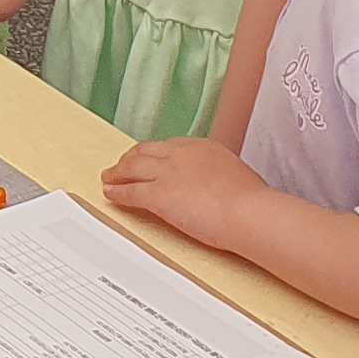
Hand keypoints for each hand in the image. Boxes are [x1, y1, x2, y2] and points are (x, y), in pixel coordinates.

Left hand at [103, 133, 266, 250]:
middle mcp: (180, 154)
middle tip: (122, 165)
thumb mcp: (236, 175)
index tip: (149, 158)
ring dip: (117, 173)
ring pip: (132, 168)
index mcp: (202, 147)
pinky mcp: (157, 195)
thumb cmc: (250, 200)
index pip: (169, 146)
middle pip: (145, 151)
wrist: (246, 211)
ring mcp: (166, 173)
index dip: (154, 153)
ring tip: (108, 178)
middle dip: (131, 158)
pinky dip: (117, 193)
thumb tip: (221, 184)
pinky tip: (110, 195)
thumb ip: (220, 175)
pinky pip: (130, 192)